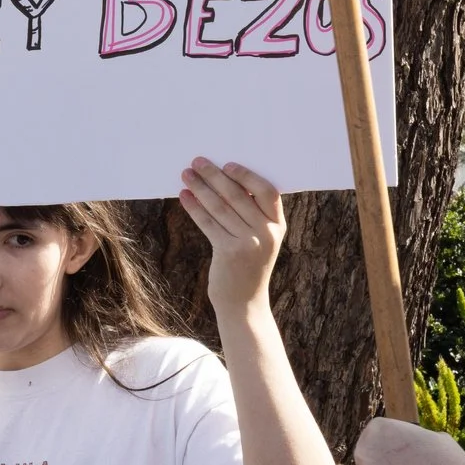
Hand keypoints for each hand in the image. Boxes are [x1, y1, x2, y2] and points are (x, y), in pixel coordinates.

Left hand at [178, 158, 282, 313]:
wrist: (244, 303)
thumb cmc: (248, 266)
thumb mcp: (259, 240)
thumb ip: (251, 216)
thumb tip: (224, 182)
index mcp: (279, 226)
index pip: (268, 191)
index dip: (247, 176)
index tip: (228, 165)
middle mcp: (267, 233)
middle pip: (239, 196)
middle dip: (215, 176)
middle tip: (197, 162)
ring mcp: (249, 243)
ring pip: (220, 207)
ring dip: (201, 188)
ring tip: (186, 175)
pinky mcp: (229, 252)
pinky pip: (208, 223)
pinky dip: (195, 208)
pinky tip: (185, 197)